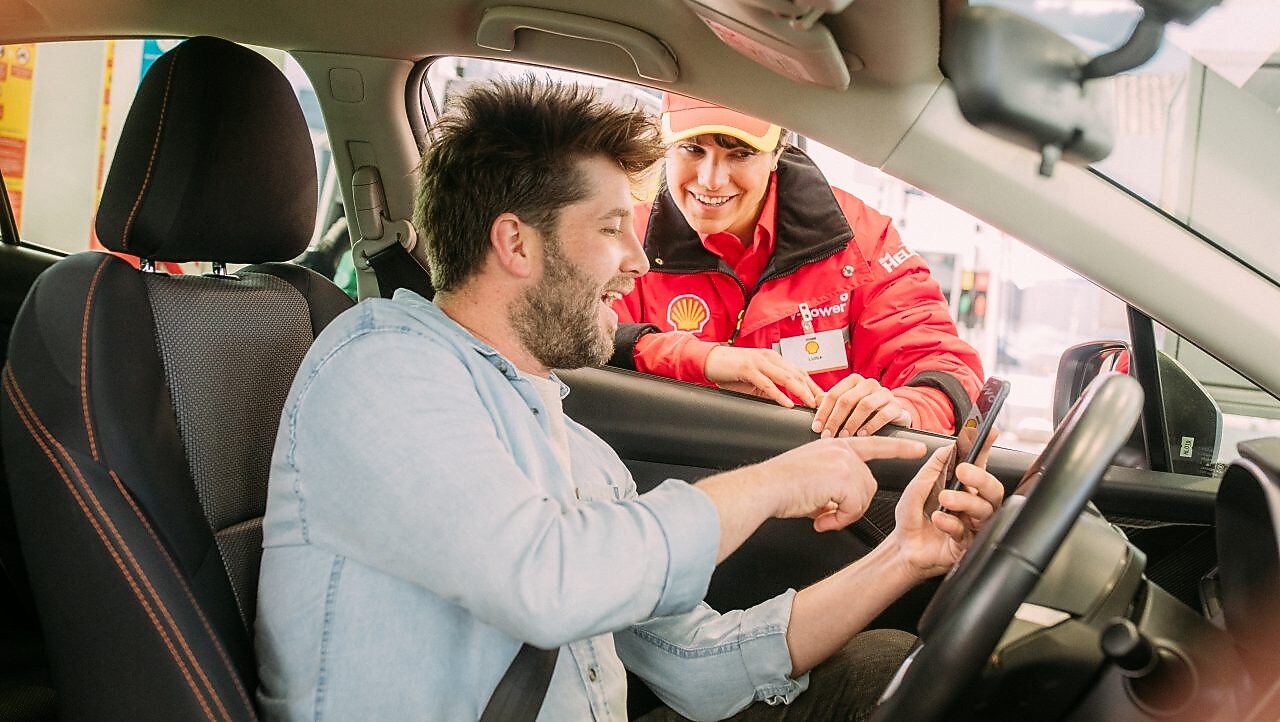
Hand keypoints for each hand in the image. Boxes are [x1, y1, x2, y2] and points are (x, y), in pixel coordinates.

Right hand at [704, 346, 821, 408]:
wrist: (710, 360)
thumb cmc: (731, 370)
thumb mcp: (755, 380)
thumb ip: (770, 387)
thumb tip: (785, 403)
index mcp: (773, 358)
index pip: (799, 372)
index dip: (813, 385)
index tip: (824, 399)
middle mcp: (770, 357)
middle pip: (797, 374)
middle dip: (812, 389)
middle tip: (824, 404)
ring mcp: (759, 362)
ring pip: (786, 377)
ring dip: (801, 391)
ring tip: (811, 403)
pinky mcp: (748, 369)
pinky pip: (767, 383)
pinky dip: (779, 394)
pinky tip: (787, 403)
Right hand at [757, 436, 926, 531]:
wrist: (764, 488)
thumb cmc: (779, 486)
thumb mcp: (811, 474)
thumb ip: (832, 482)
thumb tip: (836, 507)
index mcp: (834, 445)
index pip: (874, 444)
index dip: (899, 447)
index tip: (919, 447)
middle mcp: (842, 450)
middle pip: (869, 485)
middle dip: (852, 506)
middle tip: (827, 515)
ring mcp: (844, 463)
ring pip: (863, 499)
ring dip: (843, 515)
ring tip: (820, 517)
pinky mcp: (843, 478)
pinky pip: (854, 509)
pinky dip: (838, 520)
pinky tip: (820, 520)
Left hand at [811, 373, 910, 437]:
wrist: (894, 416)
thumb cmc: (865, 411)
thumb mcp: (847, 405)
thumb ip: (831, 402)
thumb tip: (813, 402)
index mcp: (853, 380)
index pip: (834, 394)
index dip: (823, 412)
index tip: (816, 428)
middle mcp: (869, 383)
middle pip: (847, 400)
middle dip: (835, 419)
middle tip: (828, 435)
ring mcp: (884, 393)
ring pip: (864, 405)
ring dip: (852, 423)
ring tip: (844, 436)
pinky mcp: (896, 406)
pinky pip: (883, 415)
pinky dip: (871, 425)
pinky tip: (862, 435)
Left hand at [889, 445, 1004, 579]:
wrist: (902, 547)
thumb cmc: (913, 518)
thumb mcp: (917, 486)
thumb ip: (933, 468)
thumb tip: (949, 448)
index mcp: (962, 487)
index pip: (979, 465)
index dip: (985, 448)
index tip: (988, 433)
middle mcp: (971, 505)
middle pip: (993, 489)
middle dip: (981, 477)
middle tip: (963, 470)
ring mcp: (972, 525)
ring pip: (985, 511)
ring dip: (966, 501)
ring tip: (946, 498)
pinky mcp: (967, 544)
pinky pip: (967, 533)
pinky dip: (952, 524)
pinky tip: (939, 519)